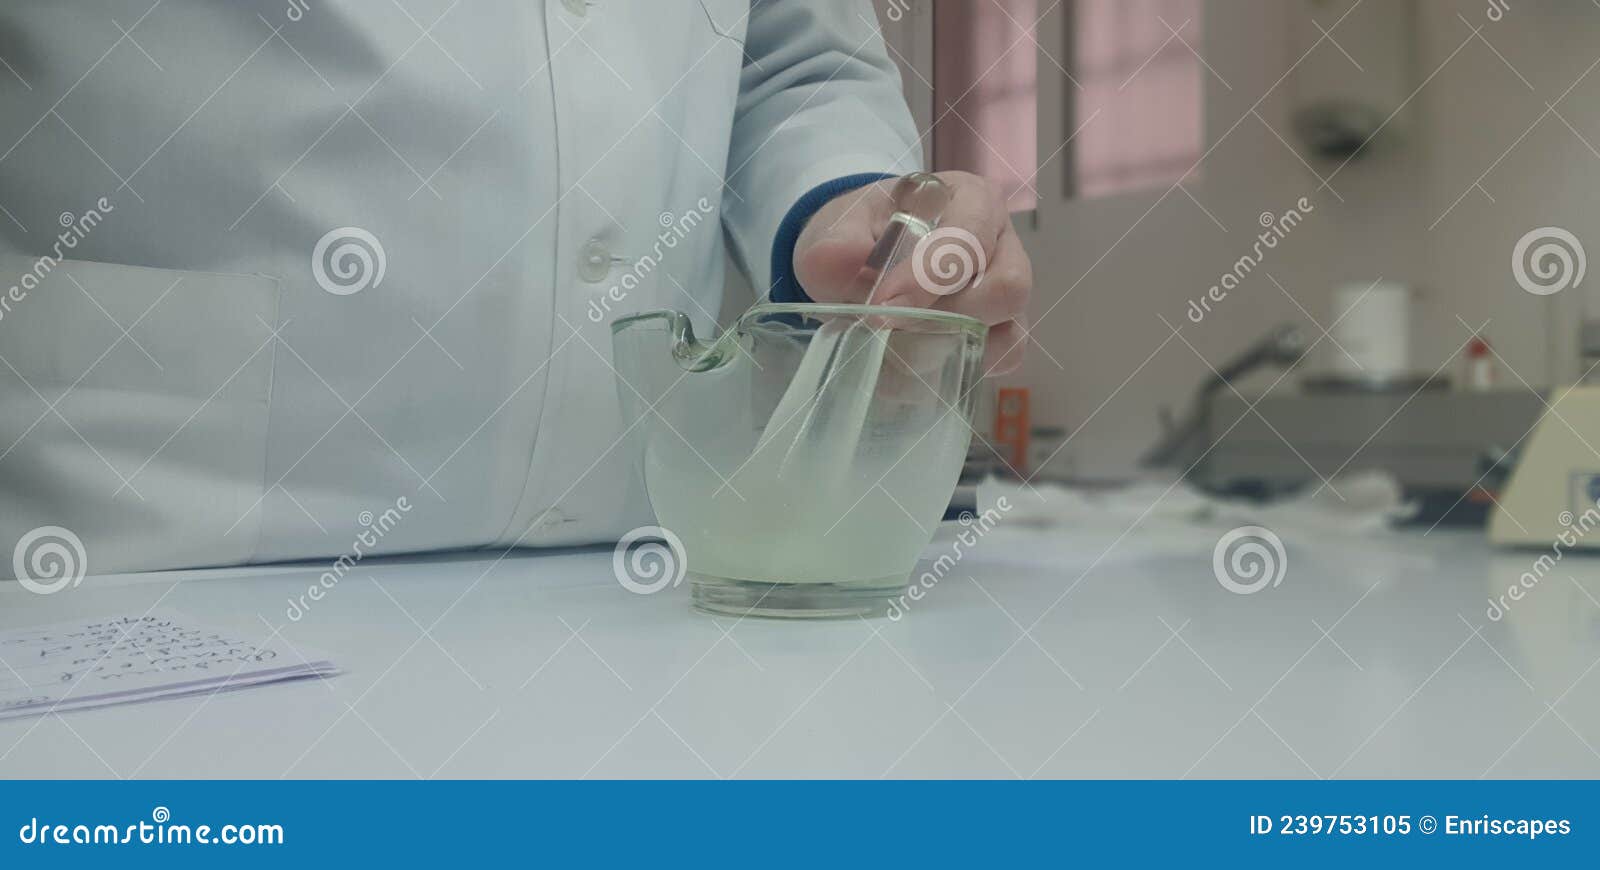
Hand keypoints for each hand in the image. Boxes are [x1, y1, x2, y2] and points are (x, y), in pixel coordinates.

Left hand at [791, 170, 1031, 374]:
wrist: (859, 260)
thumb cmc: (862, 232)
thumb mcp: (839, 227)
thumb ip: (836, 242)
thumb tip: (837, 259)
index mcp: (970, 199)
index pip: (970, 237)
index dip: (929, 276)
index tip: (883, 304)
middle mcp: (1001, 242)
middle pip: (1007, 287)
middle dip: (947, 315)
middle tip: (890, 323)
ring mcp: (1006, 289)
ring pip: (1010, 328)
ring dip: (954, 344)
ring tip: (901, 341)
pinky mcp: (1004, 328)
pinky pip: (1004, 356)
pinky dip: (964, 365)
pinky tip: (921, 358)